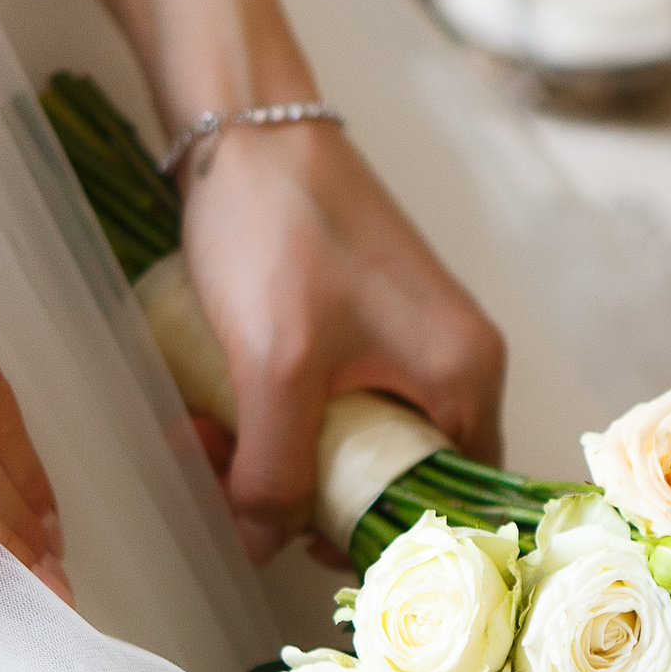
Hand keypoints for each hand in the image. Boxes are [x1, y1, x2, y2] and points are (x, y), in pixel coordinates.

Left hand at [177, 121, 504, 563]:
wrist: (247, 125)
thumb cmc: (278, 228)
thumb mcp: (275, 368)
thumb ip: (274, 470)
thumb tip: (260, 546)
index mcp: (466, 377)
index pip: (453, 500)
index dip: (380, 535)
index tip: (304, 544)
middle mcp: (456, 363)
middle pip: (394, 476)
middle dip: (305, 492)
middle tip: (231, 484)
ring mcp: (412, 340)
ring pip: (350, 439)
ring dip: (277, 454)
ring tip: (204, 438)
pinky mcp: (368, 322)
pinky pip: (332, 398)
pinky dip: (276, 414)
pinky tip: (216, 406)